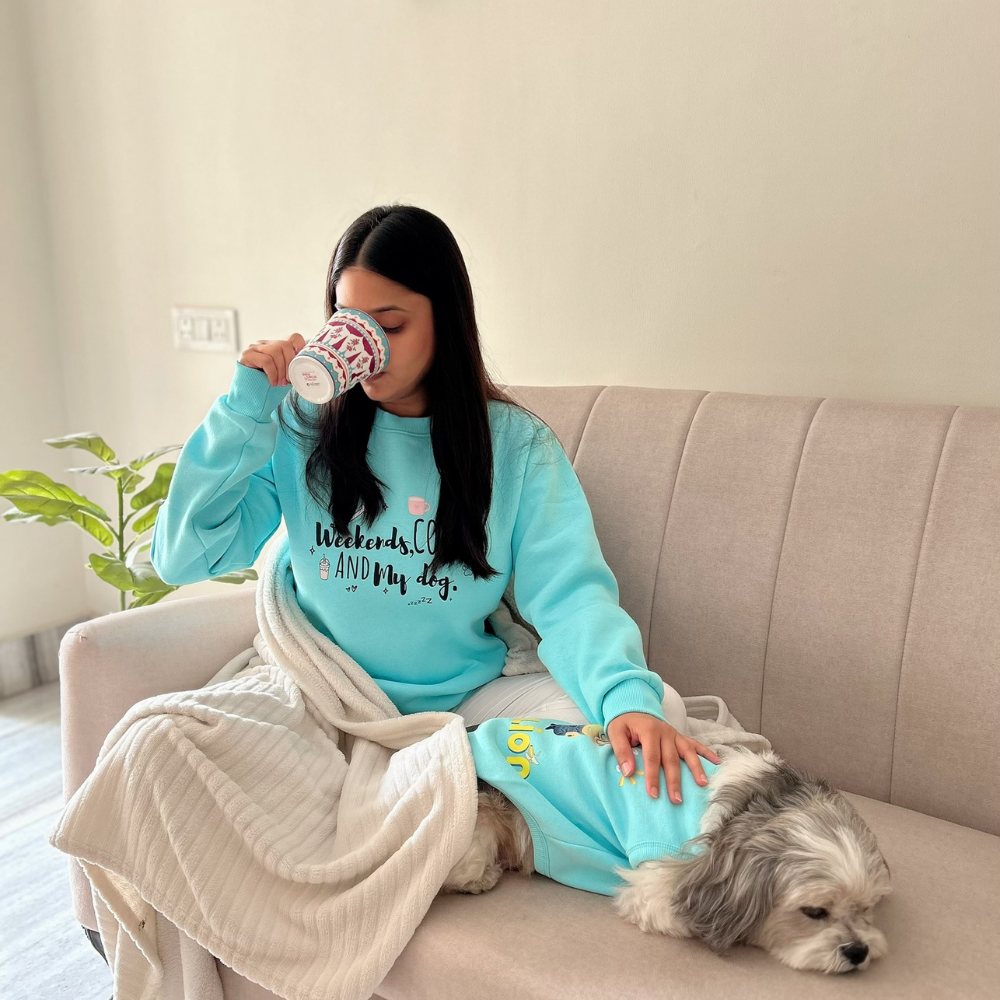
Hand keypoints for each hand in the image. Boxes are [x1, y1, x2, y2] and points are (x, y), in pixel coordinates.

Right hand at [238, 333, 306, 386]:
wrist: (248, 398)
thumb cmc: (268, 387)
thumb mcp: (284, 376)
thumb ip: (293, 370)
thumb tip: (307, 370)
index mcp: (277, 347)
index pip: (294, 337)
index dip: (301, 347)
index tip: (301, 364)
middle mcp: (266, 344)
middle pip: (284, 345)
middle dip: (290, 364)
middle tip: (289, 380)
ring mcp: (255, 348)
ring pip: (275, 351)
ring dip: (281, 370)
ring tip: (280, 383)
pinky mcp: (247, 355)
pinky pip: (266, 360)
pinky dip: (272, 373)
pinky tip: (272, 382)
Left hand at [606, 712, 720, 802]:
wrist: (632, 707)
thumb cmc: (623, 723)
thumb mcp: (615, 732)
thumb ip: (621, 750)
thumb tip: (628, 772)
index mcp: (649, 730)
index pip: (652, 757)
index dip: (653, 776)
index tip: (653, 794)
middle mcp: (665, 732)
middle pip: (671, 759)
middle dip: (674, 780)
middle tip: (676, 800)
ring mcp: (675, 734)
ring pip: (687, 752)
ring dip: (696, 768)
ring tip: (702, 784)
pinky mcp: (680, 736)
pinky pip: (696, 744)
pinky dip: (707, 752)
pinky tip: (717, 762)